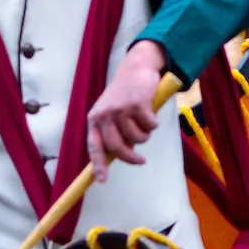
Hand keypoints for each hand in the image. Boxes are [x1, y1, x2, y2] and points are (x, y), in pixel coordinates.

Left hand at [87, 41, 165, 181]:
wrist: (137, 68)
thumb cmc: (125, 94)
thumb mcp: (112, 112)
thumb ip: (114, 131)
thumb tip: (123, 154)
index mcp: (95, 118)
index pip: (94, 146)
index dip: (98, 165)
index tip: (102, 180)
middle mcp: (105, 115)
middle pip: (117, 147)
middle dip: (131, 158)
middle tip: (141, 161)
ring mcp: (121, 109)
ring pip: (137, 138)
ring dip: (145, 135)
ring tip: (145, 123)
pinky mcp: (137, 104)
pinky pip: (150, 126)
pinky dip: (154, 123)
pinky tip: (151, 112)